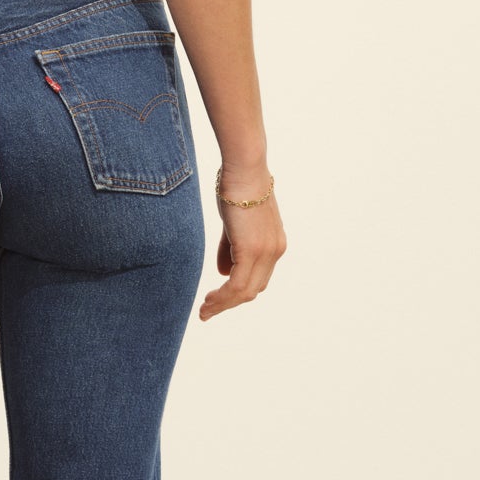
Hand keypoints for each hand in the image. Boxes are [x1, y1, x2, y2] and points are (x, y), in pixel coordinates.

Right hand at [200, 165, 285, 320]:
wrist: (244, 168)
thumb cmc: (236, 186)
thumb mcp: (234, 222)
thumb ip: (231, 248)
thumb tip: (223, 272)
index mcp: (274, 244)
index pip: (257, 278)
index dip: (238, 292)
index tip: (217, 299)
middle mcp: (275, 251)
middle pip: (253, 289)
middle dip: (229, 303)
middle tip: (207, 311)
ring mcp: (266, 252)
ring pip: (245, 292)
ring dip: (223, 304)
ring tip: (204, 311)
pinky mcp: (252, 251)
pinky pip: (236, 285)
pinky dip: (222, 297)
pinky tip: (208, 301)